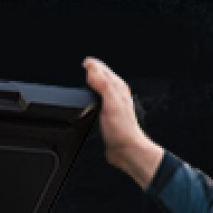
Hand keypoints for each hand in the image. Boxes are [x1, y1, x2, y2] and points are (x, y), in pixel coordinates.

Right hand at [83, 57, 164, 184]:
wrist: (127, 150)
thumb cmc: (122, 130)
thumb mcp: (111, 103)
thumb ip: (102, 85)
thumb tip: (92, 70)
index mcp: (118, 89)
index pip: (104, 71)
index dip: (94, 65)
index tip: (85, 62)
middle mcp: (117, 95)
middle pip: (105, 77)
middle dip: (96, 70)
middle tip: (86, 65)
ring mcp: (114, 105)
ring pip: (104, 88)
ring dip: (97, 82)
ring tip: (89, 78)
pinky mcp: (110, 116)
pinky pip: (102, 100)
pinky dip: (96, 96)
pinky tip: (94, 101)